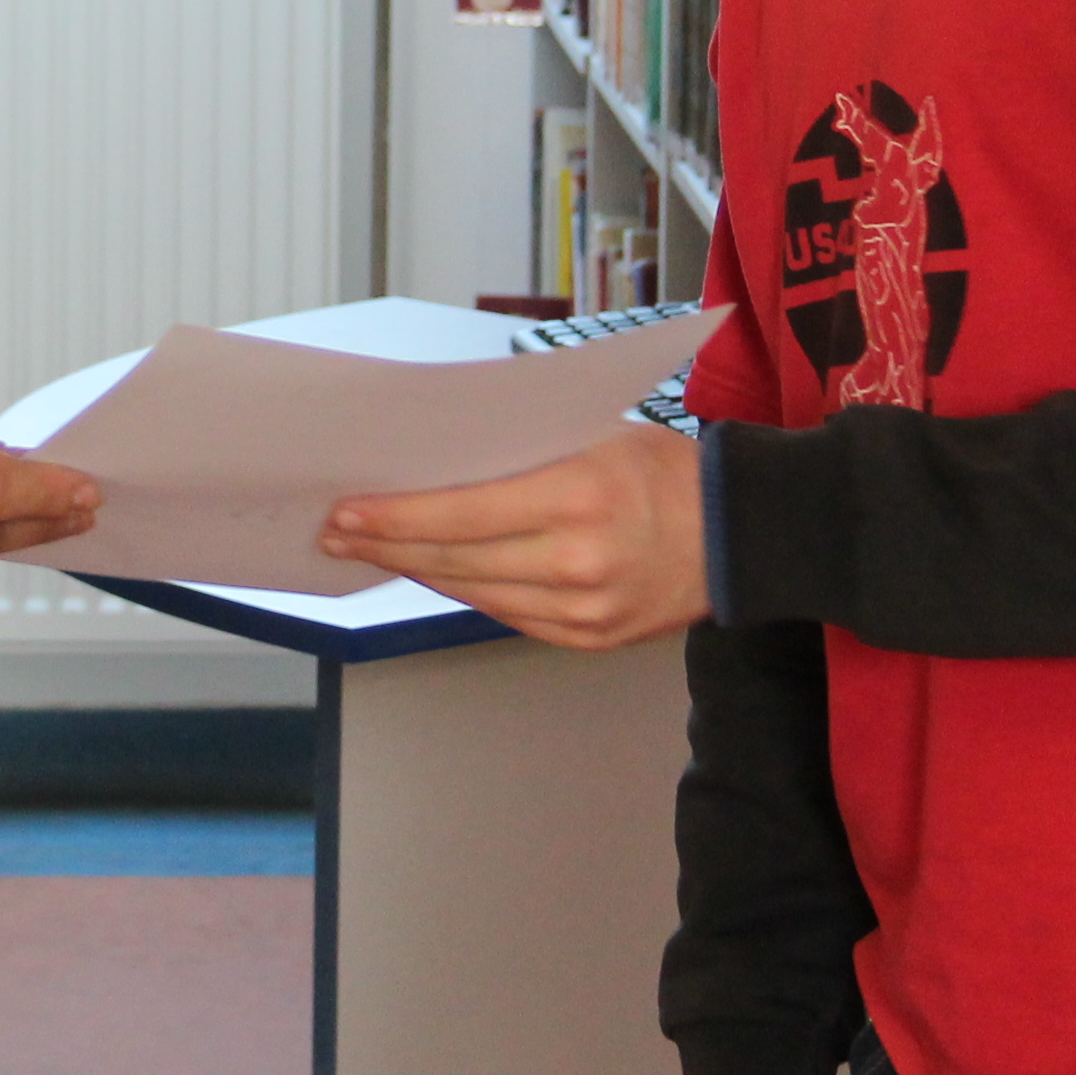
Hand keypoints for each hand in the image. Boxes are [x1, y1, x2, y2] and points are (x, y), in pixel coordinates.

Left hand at [317, 422, 709, 648]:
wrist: (740, 535)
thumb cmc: (662, 468)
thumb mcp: (593, 434)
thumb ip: (518, 452)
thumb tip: (431, 461)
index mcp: (579, 495)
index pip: (460, 514)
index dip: (394, 518)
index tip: (345, 510)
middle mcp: (578, 560)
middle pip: (455, 560)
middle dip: (386, 546)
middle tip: (335, 532)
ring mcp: (583, 610)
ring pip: (473, 593)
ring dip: (416, 572)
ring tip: (372, 550)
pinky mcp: (588, 639)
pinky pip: (506, 615)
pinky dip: (465, 592)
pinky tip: (434, 573)